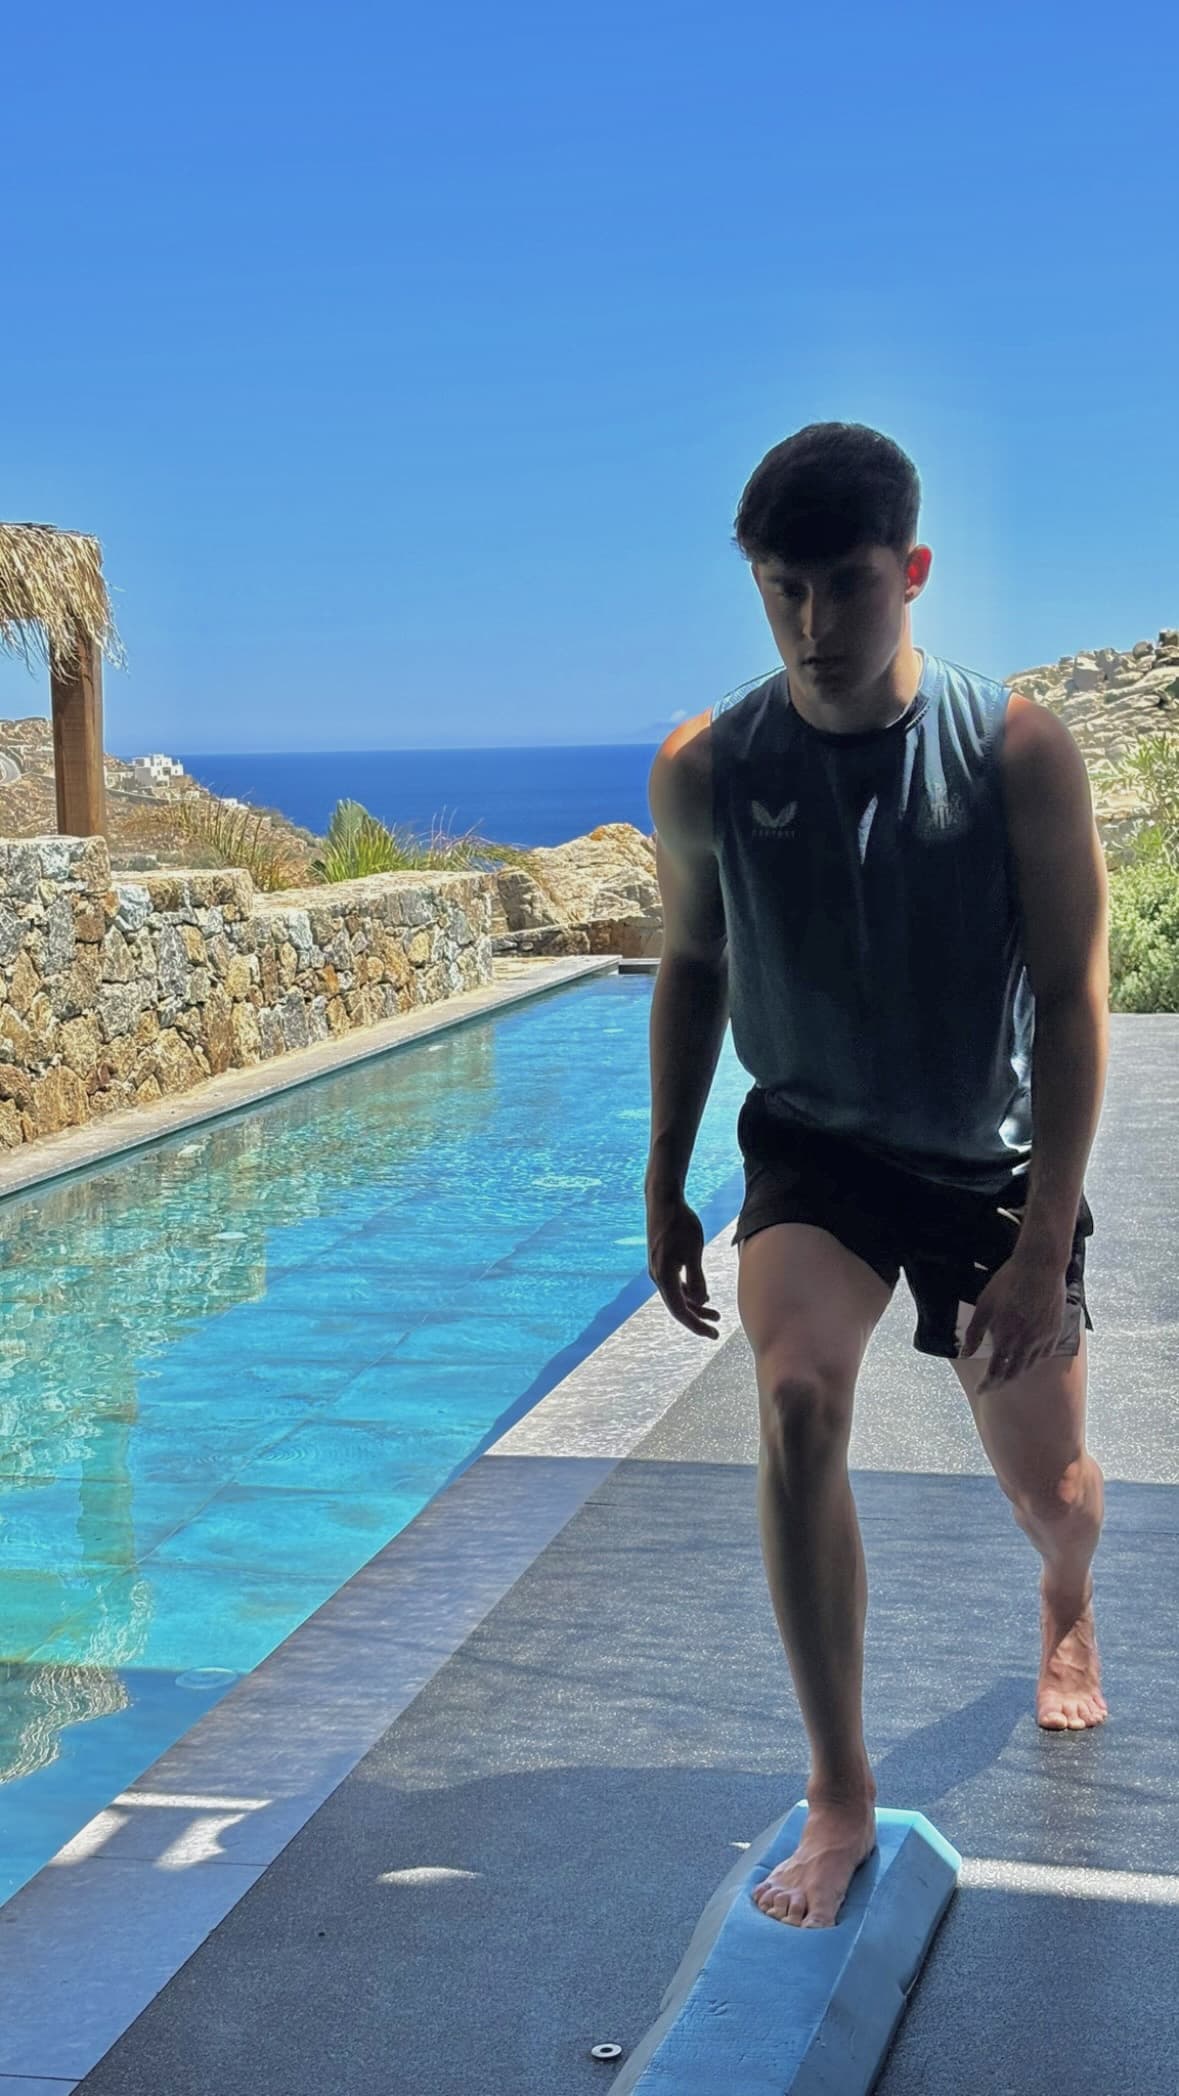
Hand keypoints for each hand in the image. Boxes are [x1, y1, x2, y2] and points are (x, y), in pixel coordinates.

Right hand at [646, 1191, 720, 1339]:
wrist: (663, 1200)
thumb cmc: (681, 1224)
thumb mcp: (693, 1252)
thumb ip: (696, 1279)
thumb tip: (700, 1302)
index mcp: (664, 1277)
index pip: (680, 1311)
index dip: (696, 1325)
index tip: (713, 1335)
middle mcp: (658, 1277)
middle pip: (678, 1306)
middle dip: (697, 1320)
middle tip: (716, 1330)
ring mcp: (658, 1269)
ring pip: (677, 1296)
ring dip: (695, 1306)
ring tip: (715, 1314)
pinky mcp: (662, 1261)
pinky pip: (674, 1285)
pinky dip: (688, 1293)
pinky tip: (702, 1296)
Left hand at [960, 1249, 1066, 1392]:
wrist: (1041, 1266)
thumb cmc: (1007, 1282)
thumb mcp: (984, 1304)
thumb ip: (974, 1332)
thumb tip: (965, 1353)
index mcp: (1008, 1338)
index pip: (997, 1372)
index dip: (988, 1384)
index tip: (981, 1390)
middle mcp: (1029, 1343)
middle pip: (1015, 1373)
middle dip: (1002, 1382)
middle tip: (992, 1385)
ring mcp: (1045, 1337)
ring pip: (1031, 1365)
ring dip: (1017, 1373)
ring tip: (1007, 1374)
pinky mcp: (1056, 1330)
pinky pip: (1045, 1354)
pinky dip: (1034, 1360)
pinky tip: (1028, 1358)